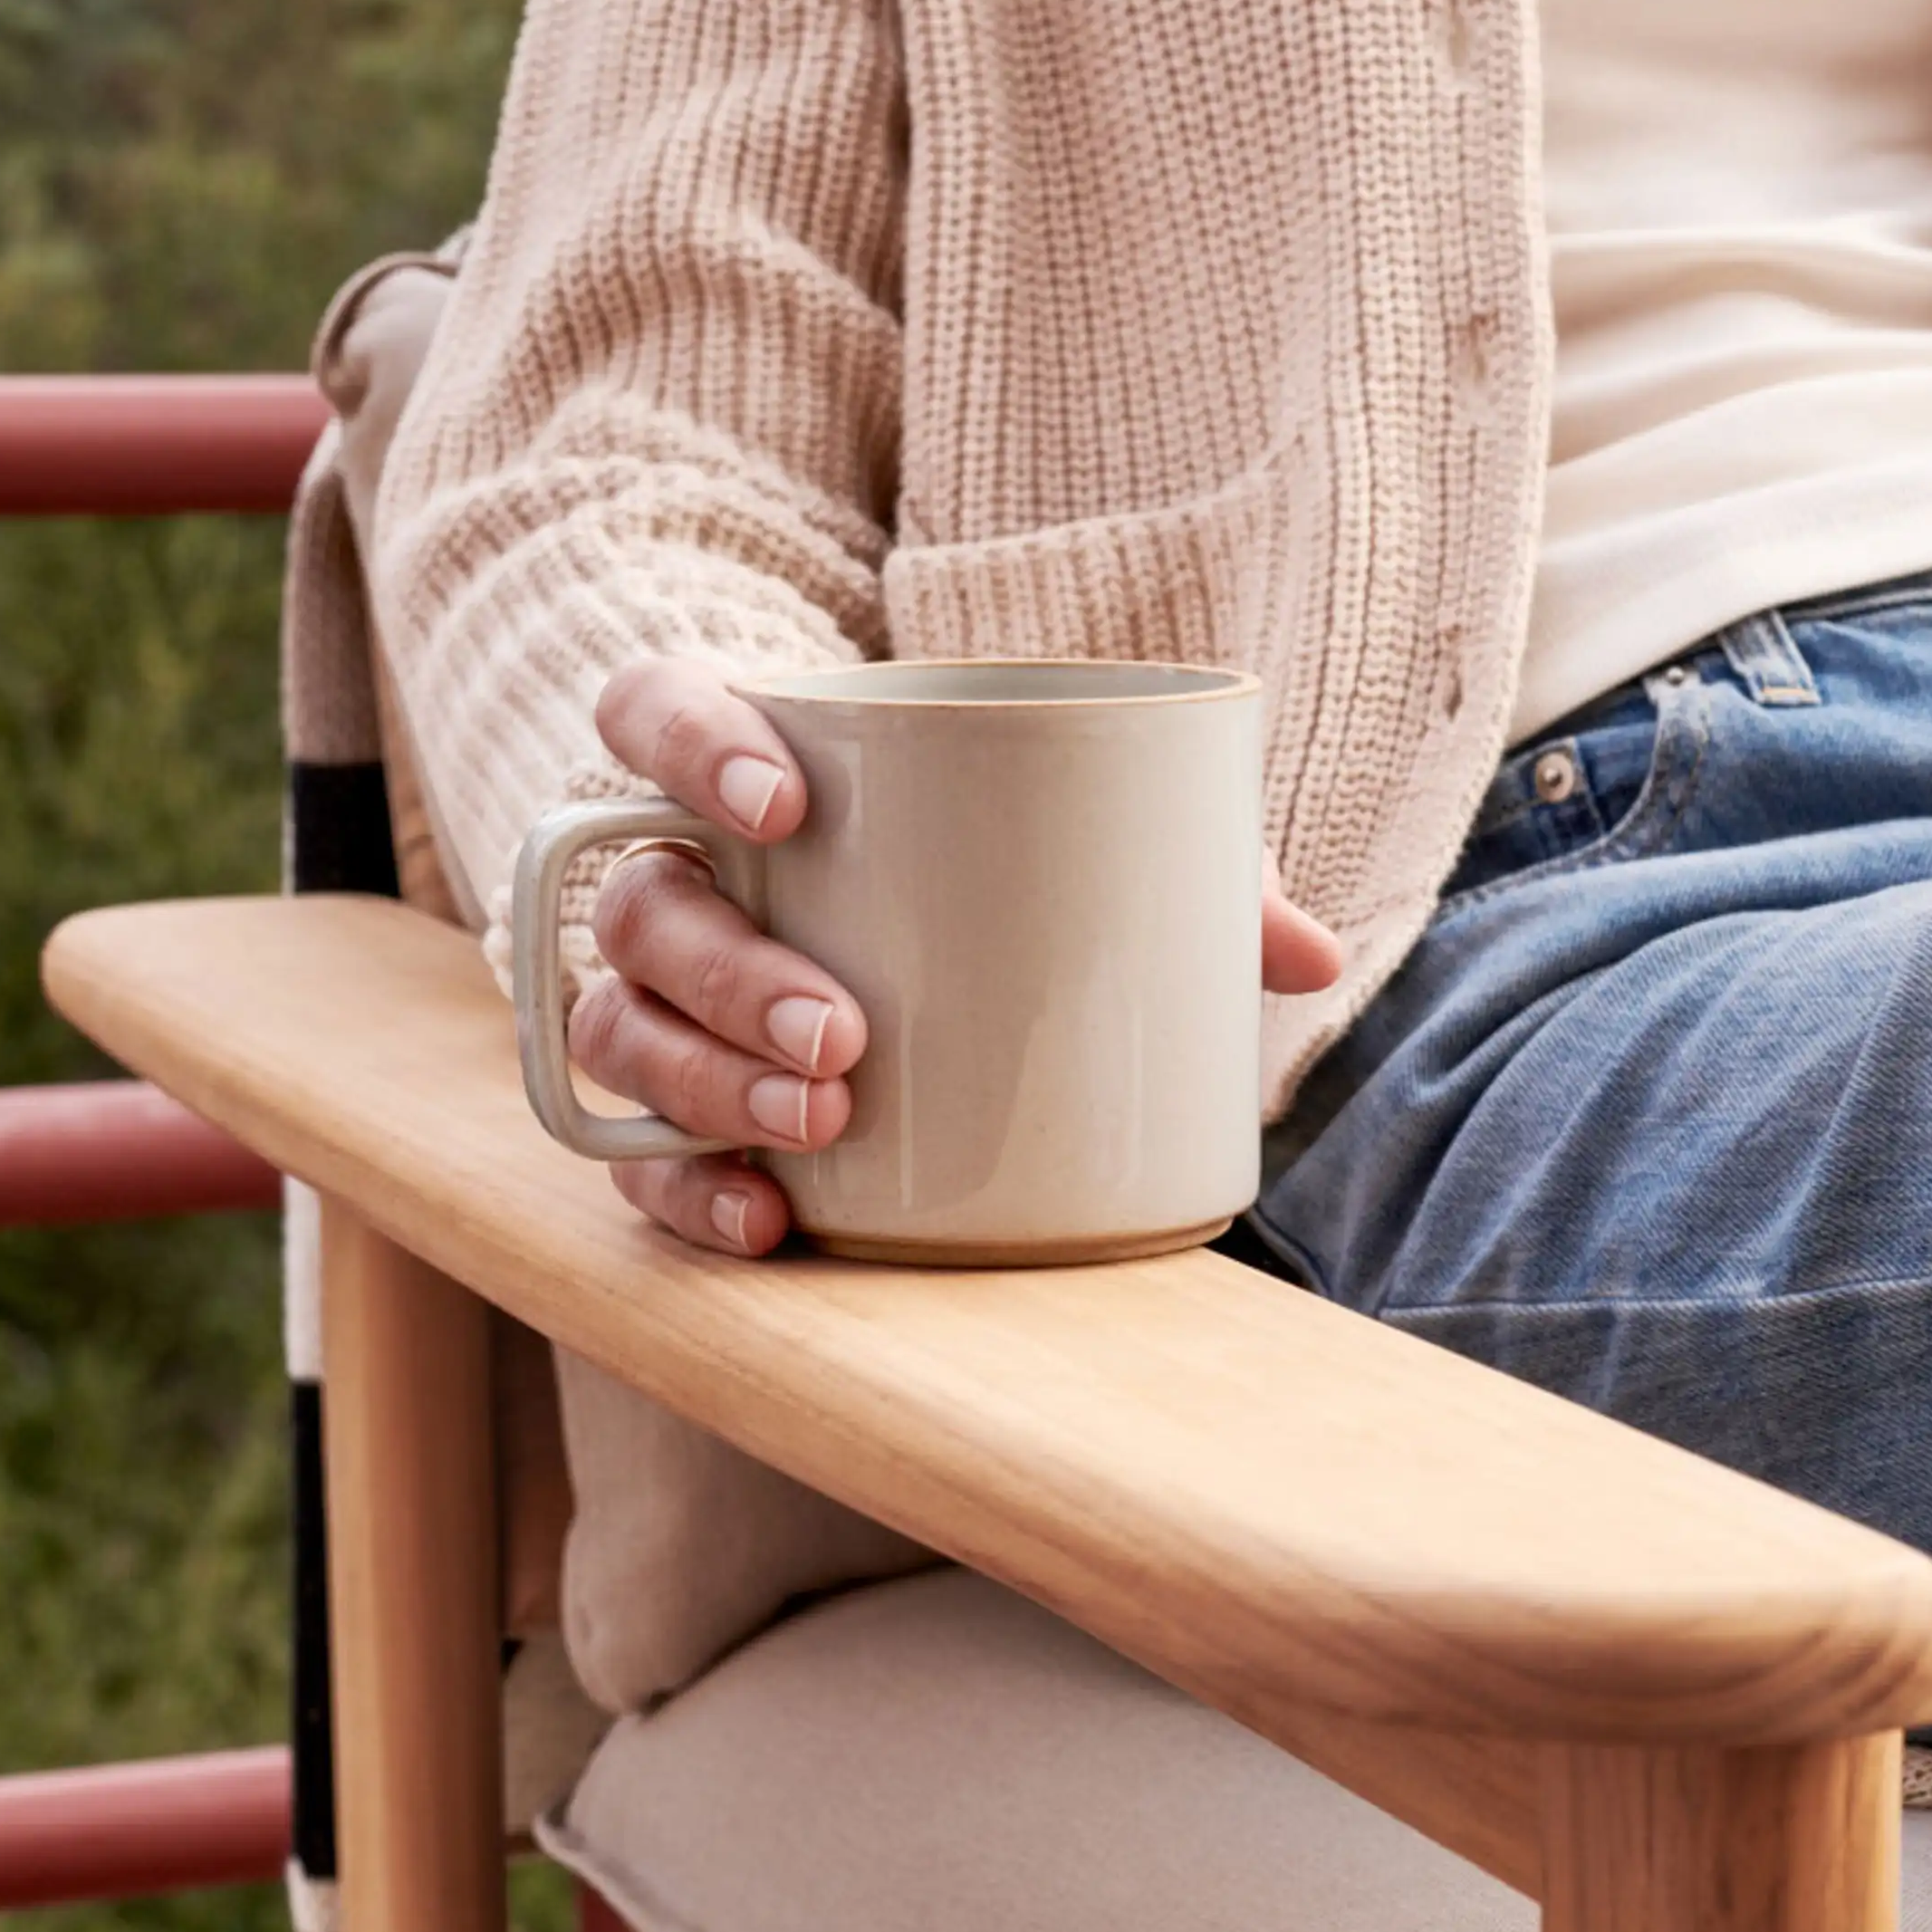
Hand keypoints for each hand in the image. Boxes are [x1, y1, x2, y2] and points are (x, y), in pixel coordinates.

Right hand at [572, 654, 1345, 1254]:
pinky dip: (693, 1190)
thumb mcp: (1088, 842)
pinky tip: (767, 1219)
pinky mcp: (670, 1111)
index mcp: (745, 770)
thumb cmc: (995, 863)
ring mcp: (657, 999)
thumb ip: (1186, 871)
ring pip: (624, 1032)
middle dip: (734, 974)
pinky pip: (636, 1157)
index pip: (650, 712)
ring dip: (713, 1081)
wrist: (924, 943)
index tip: (786, 802)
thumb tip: (1307, 959)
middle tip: (846, 1033)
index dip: (690, 743)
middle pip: (643, 906)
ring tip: (822, 1120)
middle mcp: (674, 878)